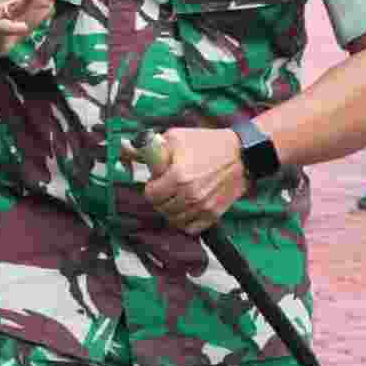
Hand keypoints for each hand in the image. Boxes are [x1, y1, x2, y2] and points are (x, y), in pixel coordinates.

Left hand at [123, 128, 247, 234]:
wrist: (242, 154)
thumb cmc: (206, 143)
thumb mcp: (174, 138)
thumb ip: (147, 147)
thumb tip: (124, 147)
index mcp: (178, 176)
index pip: (150, 195)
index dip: (151, 187)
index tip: (157, 180)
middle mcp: (190, 195)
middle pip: (161, 208)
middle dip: (160, 198)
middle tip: (167, 187)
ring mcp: (203, 207)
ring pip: (174, 220)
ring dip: (171, 210)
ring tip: (177, 196)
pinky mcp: (214, 214)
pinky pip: (191, 228)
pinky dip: (185, 221)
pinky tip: (186, 208)